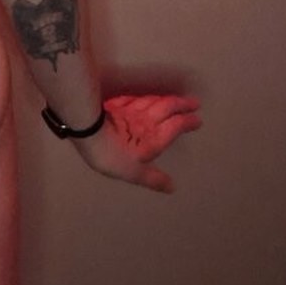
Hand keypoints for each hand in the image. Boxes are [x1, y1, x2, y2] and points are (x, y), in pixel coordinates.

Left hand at [72, 94, 201, 192]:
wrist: (88, 131)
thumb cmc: (113, 155)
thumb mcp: (135, 173)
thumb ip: (153, 179)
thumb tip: (172, 186)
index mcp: (154, 137)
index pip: (175, 126)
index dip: (187, 122)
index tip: (198, 119)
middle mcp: (145, 120)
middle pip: (166, 108)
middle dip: (182, 104)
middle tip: (194, 102)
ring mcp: (130, 110)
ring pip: (152, 101)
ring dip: (165, 98)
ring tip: (173, 98)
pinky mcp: (116, 104)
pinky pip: (134, 99)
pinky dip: (143, 97)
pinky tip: (142, 97)